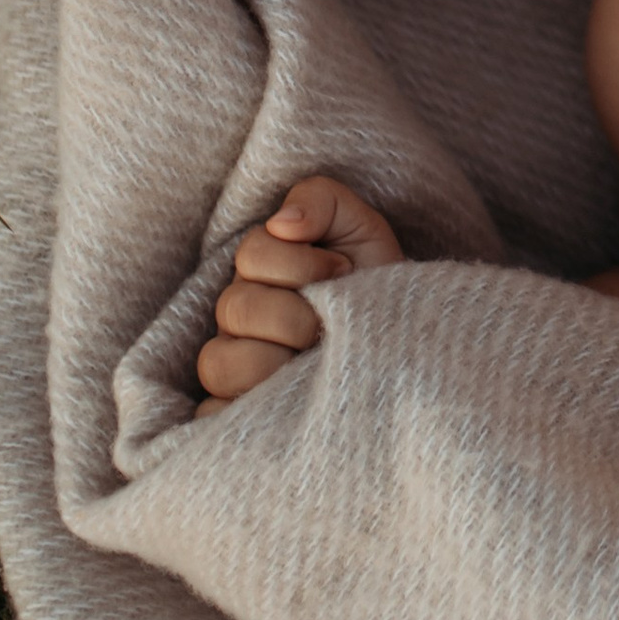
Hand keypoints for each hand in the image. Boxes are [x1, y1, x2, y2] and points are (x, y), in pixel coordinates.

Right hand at [197, 176, 405, 404]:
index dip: (303, 263)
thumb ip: (323, 202)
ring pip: (220, 364)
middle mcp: (240, 322)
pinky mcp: (238, 417)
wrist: (406, 354)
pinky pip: (211, 417)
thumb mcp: (363, 233)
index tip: (345, 273)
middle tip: (331, 324)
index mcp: (261, 274)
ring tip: (313, 364)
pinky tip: (280, 407)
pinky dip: (235, 414)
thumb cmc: (378, 291)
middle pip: (236, 308)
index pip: (253, 255)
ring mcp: (236, 372)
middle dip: (297, 314)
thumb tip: (282, 224)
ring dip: (275, 363)